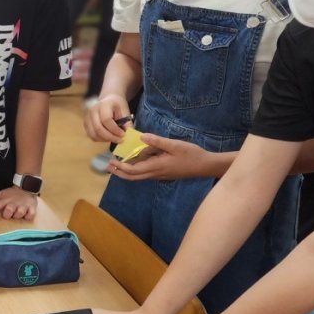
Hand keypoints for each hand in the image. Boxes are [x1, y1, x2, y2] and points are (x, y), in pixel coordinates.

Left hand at [0, 186, 37, 220]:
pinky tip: (26, 214)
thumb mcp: (1, 194)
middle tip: (8, 214)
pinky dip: (28, 216)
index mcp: (5, 199)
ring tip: (18, 213)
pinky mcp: (32, 207)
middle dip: (7, 214)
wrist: (26, 187)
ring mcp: (23, 205)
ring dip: (18, 215)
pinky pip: (30, 215)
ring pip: (19, 213)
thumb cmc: (12, 194)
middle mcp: (14, 202)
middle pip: (8, 211)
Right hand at [83, 94, 131, 143]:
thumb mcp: (125, 111)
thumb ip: (127, 123)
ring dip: (105, 139)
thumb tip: (129, 136)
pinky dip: (100, 139)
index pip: (106, 120)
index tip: (123, 134)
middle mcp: (93, 110)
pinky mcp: (85, 124)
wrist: (109, 100)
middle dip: (110, 137)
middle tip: (120, 140)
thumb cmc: (118, 106)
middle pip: (98, 128)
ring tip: (114, 138)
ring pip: (94, 134)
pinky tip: (108, 137)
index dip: (114, 129)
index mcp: (103, 105)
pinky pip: (91, 136)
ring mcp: (87, 117)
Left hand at [106, 133, 220, 180]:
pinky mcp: (163, 172)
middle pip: (133, 177)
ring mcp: (160, 174)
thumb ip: (157, 141)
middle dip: (119, 172)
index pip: (133, 170)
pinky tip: (134, 161)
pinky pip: (145, 173)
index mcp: (156, 167)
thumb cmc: (191, 155)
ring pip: (139, 176)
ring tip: (116, 164)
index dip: (120, 167)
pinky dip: (136, 169)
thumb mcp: (175, 145)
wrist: (205, 166)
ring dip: (126, 171)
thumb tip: (141, 136)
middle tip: (108, 166)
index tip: (111, 161)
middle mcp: (156, 173)